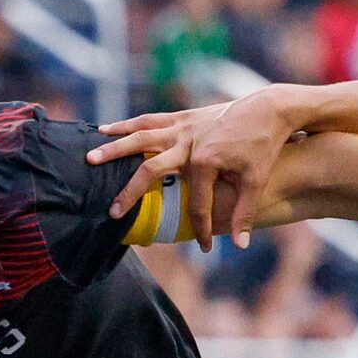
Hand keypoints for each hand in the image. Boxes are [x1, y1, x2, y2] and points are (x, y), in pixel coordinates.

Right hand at [91, 91, 299, 247]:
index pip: (197, 203)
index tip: (204, 248)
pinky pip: (148, 121)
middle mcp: (187, 143)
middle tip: (113, 213)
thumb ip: (244, 212)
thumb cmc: (263, 145)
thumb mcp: (256, 180)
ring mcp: (182, 128)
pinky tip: (105, 129)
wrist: (268, 108)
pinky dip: (127, 125)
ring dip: (114, 148)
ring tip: (90, 157)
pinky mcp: (181, 118)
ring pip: (140, 138)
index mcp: (205, 160)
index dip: (201, 228)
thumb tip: (240, 245)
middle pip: (150, 170)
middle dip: (131, 194)